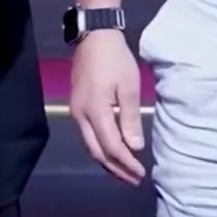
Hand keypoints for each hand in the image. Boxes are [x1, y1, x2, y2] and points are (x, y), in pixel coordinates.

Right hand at [69, 30, 145, 185]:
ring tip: (123, 171)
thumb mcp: (128, 87)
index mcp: (95, 111)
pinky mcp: (77, 106)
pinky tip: (111, 150)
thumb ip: (130, 119)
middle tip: (133, 179)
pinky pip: (87, 135)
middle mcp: (80, 116)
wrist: (94, 36)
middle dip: (115, 169)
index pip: (111, 147)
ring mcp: (76, 111)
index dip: (126, 163)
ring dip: (107, 161)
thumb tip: (134, 147)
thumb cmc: (115, 60)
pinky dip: (100, 148)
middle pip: (96, 152)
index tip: (140, 173)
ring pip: (90, 145)